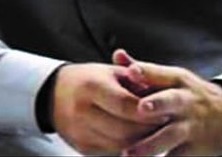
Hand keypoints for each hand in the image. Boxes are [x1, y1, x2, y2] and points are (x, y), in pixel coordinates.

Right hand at [51, 63, 168, 155]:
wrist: (54, 94)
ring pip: (121, 145)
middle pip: (125, 130)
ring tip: (157, 132)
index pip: (125, 105)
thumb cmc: (89, 79)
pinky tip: (139, 139)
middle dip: (149, 129)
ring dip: (142, 142)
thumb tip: (161, 95)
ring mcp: (81, 132)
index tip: (165, 110)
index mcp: (91, 86)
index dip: (147, 111)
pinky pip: (112, 151)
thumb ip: (135, 81)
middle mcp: (83, 111)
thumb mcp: (110, 72)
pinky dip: (129, 147)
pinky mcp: (82, 148)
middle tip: (167, 124)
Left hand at [113, 51, 221, 156]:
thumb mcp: (171, 77)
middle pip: (171, 101)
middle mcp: (185, 101)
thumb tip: (117, 55)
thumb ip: (144, 70)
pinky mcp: (194, 150)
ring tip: (129, 154)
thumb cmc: (186, 93)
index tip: (131, 71)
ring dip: (150, 145)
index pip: (160, 73)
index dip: (145, 71)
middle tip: (140, 108)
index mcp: (177, 79)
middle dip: (157, 104)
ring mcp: (191, 126)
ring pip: (170, 136)